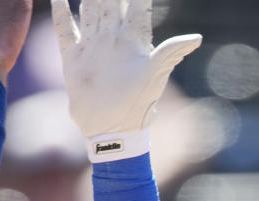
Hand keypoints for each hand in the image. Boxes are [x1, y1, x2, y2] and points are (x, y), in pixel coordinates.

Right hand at [51, 0, 201, 138]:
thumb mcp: (155, 77)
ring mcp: (92, 46)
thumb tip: (197, 38)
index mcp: (133, 41)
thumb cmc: (137, 105)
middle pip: (109, 3)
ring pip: (88, 10)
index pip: (136, 6)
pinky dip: (60, 12)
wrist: (112, 130)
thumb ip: (171, 53)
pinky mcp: (73, 58)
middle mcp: (112, 39)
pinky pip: (65, 29)